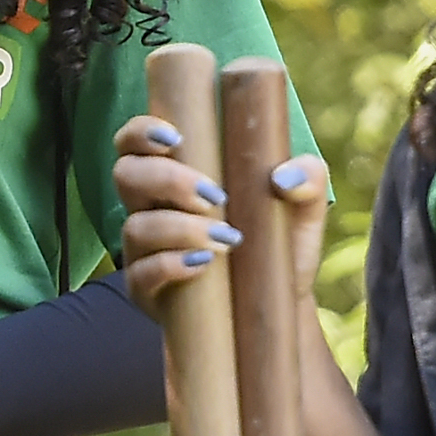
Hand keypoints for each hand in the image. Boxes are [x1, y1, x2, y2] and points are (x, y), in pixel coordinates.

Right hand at [113, 116, 327, 320]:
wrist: (277, 303)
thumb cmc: (279, 244)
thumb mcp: (304, 210)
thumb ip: (309, 178)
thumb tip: (284, 176)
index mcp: (175, 175)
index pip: (133, 142)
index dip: (141, 133)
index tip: (176, 139)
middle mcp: (150, 207)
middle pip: (126, 175)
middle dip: (167, 179)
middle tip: (215, 196)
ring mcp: (144, 250)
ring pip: (135, 226)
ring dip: (179, 228)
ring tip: (226, 239)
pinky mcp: (146, 290)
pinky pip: (140, 274)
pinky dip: (170, 264)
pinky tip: (203, 264)